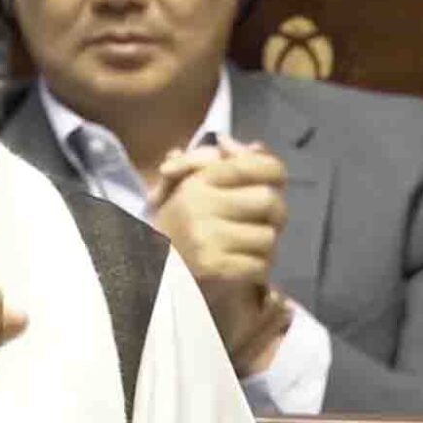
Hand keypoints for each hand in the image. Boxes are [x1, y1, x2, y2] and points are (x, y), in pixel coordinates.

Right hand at [150, 137, 288, 371]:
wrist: (148, 275)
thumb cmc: (176, 227)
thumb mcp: (190, 187)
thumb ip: (224, 163)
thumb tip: (258, 147)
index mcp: (197, 181)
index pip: (254, 165)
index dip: (273, 171)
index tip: (270, 182)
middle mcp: (200, 204)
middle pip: (270, 201)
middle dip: (274, 215)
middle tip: (259, 223)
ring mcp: (207, 238)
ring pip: (269, 238)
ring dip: (263, 248)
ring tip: (242, 249)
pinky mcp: (214, 269)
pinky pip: (261, 267)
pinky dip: (255, 271)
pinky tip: (238, 269)